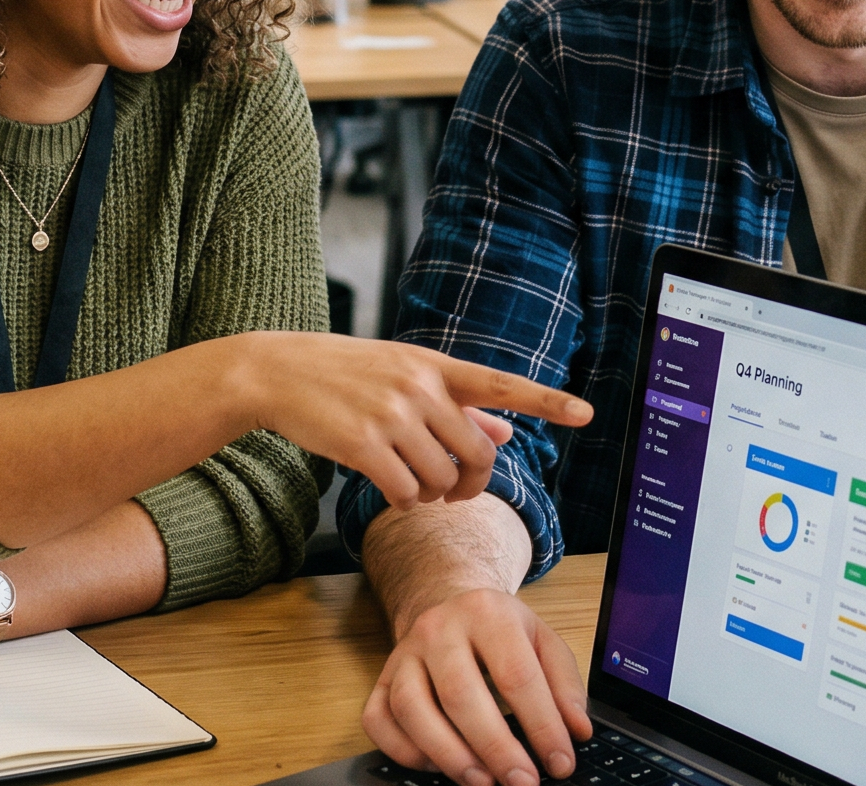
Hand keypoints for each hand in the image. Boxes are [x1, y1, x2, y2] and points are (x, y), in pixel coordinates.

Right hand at [229, 333, 591, 509]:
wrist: (277, 371)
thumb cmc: (346, 375)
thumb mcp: (404, 377)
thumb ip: (459, 405)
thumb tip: (510, 433)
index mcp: (435, 366)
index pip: (502, 385)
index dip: (547, 402)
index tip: (587, 413)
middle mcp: (419, 387)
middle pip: (477, 454)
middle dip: (469, 482)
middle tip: (452, 490)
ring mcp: (391, 414)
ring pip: (441, 479)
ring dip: (429, 493)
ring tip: (408, 480)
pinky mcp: (362, 443)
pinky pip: (405, 492)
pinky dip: (402, 500)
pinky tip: (388, 487)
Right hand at [364, 588, 589, 785]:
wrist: (447, 601)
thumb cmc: (499, 629)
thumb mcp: (542, 639)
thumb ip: (565, 683)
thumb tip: (577, 731)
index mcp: (487, 613)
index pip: (516, 675)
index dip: (541, 725)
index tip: (560, 762)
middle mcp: (439, 629)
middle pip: (460, 694)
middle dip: (495, 748)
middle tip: (522, 782)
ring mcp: (404, 654)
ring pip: (411, 708)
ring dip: (449, 754)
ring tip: (482, 782)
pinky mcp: (380, 678)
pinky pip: (378, 719)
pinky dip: (405, 751)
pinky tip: (437, 765)